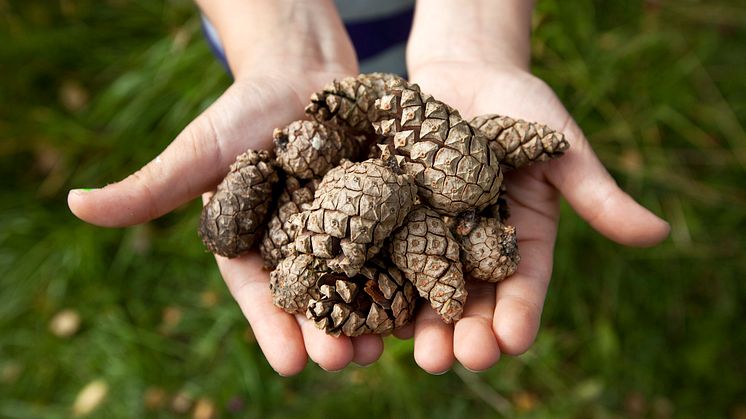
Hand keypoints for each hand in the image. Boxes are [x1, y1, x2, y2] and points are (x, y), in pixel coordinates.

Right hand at [68, 1, 384, 374]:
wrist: (301, 72)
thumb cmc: (243, 111)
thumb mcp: (201, 150)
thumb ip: (152, 185)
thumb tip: (74, 204)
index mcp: (255, 247)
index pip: (260, 296)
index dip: (272, 328)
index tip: (288, 363)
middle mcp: (302, 248)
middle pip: (316, 299)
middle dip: (328, 333)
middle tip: (343, 363)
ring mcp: (347, 230)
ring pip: (361, 281)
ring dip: (373, 316)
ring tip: (386, 347)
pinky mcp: (385, 208)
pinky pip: (399, 242)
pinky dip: (410, 269)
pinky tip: (422, 297)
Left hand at [401, 61, 669, 372]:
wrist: (463, 75)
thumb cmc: (521, 108)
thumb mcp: (560, 149)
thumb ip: (596, 193)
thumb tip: (658, 233)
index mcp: (521, 242)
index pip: (523, 287)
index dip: (519, 315)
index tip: (513, 340)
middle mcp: (474, 251)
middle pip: (472, 302)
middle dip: (466, 334)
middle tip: (457, 358)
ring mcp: (430, 238)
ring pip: (425, 292)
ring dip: (420, 326)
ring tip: (418, 352)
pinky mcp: (391, 220)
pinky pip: (383, 256)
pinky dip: (378, 283)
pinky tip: (371, 308)